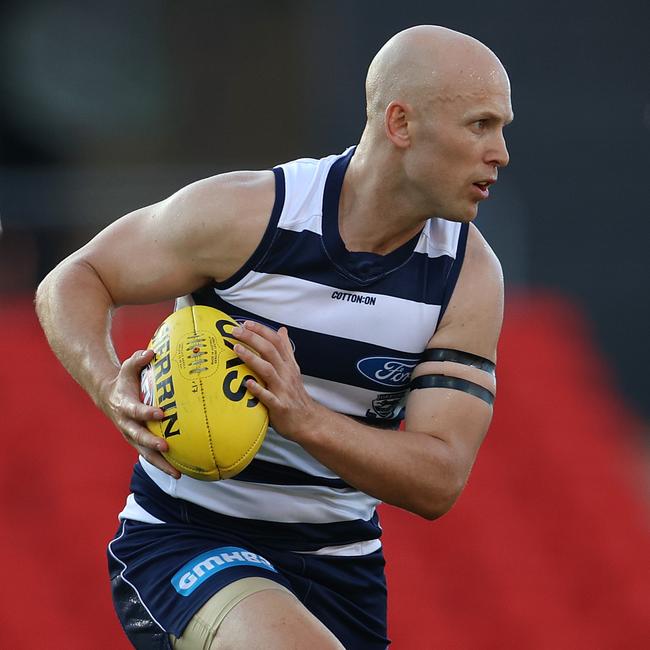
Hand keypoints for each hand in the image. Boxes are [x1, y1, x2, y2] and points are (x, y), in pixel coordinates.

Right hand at [99, 349, 180, 478]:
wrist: (108, 397)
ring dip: (160, 463)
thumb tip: (152, 352)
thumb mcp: (127, 367)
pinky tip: (179, 472)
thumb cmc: (124, 380)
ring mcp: (131, 436)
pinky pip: (150, 456)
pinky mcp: (138, 443)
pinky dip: (163, 465)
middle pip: (139, 437)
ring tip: (177, 473)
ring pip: (145, 453)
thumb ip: (138, 359)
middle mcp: (126, 424)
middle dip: (152, 443)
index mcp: (124, 405)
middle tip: (166, 447)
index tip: (161, 414)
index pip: (136, 411)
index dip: (147, 413)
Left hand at [232, 321, 320, 440]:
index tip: (246, 323)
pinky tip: (247, 383)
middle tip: (235, 331)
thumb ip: (286, 350)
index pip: (276, 341)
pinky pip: (268, 397)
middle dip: (252, 338)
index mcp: (288, 365)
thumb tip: (282, 330)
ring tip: (237, 349)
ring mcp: (283, 390)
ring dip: (252, 358)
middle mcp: (286, 374)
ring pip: (268, 370)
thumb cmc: (295, 395)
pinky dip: (258, 389)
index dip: (261, 330)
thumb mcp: (293, 369)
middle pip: (270, 351)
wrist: (307, 421)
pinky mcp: (280, 406)